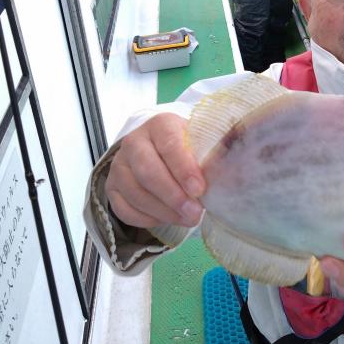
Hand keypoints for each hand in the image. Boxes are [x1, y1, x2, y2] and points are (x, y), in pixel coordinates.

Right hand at [104, 113, 205, 228]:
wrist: (161, 147)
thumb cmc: (188, 146)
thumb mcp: (201, 141)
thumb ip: (212, 155)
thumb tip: (232, 177)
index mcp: (160, 124)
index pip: (169, 145)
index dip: (184, 169)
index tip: (200, 190)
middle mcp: (134, 142)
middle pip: (148, 172)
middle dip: (173, 196)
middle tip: (194, 213)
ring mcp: (119, 165)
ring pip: (136, 193)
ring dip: (163, 211)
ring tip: (186, 219)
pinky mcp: (112, 186)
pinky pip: (124, 209)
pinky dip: (146, 219)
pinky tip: (166, 219)